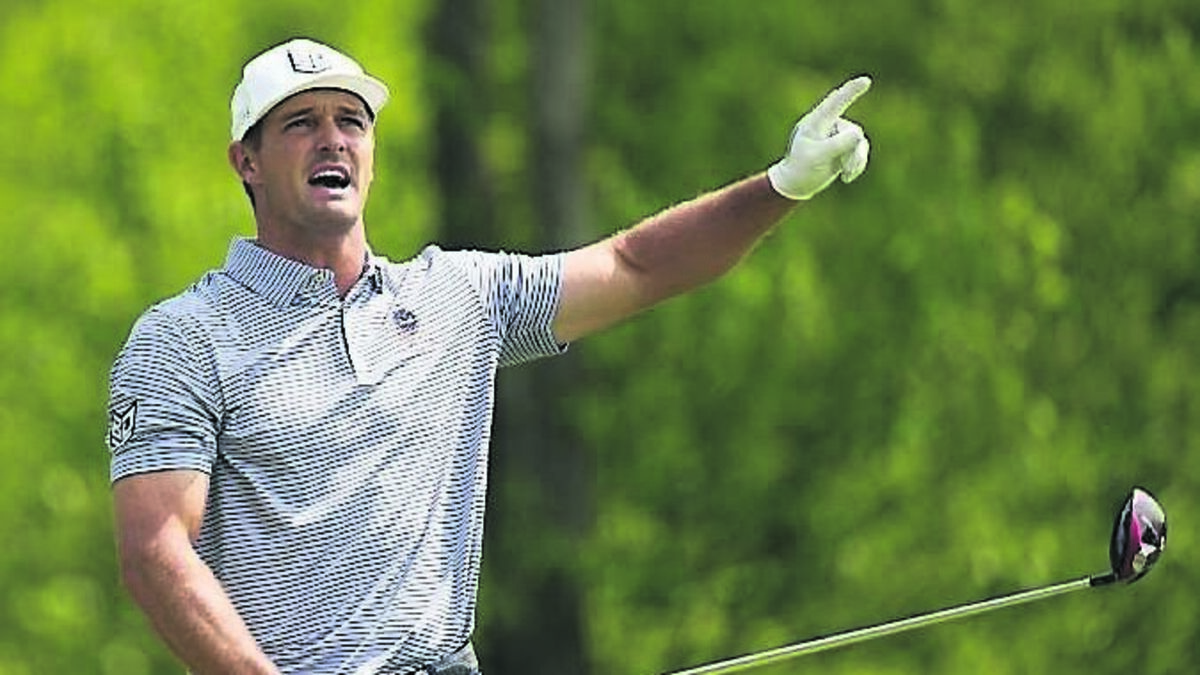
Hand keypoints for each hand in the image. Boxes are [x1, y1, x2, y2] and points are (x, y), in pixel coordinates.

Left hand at [767, 76, 871, 199]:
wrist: (798, 183)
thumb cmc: (802, 168)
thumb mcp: (818, 157)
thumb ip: (838, 144)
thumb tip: (859, 134)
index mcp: (816, 122)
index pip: (835, 102)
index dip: (851, 91)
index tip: (865, 81)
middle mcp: (829, 124)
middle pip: (852, 131)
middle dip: (851, 152)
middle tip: (845, 168)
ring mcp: (838, 134)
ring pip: (859, 142)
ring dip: (855, 160)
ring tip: (845, 175)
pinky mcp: (846, 145)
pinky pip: (861, 150)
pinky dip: (857, 165)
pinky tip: (846, 177)